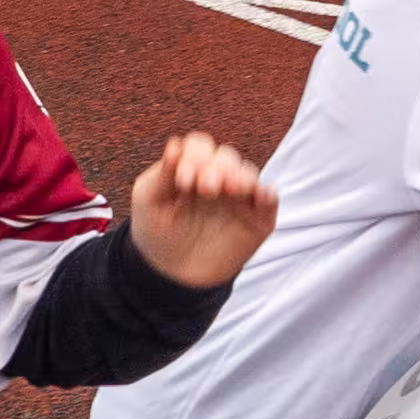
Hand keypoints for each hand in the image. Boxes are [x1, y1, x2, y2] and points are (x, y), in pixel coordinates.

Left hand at [121, 130, 277, 285]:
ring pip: (249, 174)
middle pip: (226, 157)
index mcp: (192, 167)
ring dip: (241, 176)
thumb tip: (175, 144)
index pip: (200, 147)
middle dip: (216, 168)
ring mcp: (239, 197)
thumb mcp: (150, 200)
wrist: (171, 274)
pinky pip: (269, 199)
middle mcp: (219, 177)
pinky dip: (267, 194)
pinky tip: (259, 195)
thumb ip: (163, 174)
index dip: (194, 155)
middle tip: (205, 187)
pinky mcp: (257, 219)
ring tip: (231, 188)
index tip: (182, 180)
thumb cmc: (157, 231)